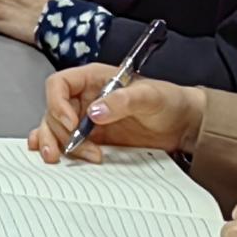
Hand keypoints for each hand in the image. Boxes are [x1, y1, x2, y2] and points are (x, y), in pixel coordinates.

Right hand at [31, 66, 205, 162]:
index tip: (71, 123)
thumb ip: (123, 101)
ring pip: (54, 128)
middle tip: (76, 146)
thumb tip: (95, 112)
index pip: (60, 84)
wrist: (183, 125)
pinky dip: (57, 147)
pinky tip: (57, 154)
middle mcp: (85, 98)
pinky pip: (65, 142)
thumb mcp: (150, 96)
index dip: (57, 103)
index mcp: (94, 79)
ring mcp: (86, 119)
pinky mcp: (91, 139)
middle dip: (60, 131)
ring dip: (54, 142)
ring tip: (59, 157)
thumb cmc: (169, 101)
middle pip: (53, 110)